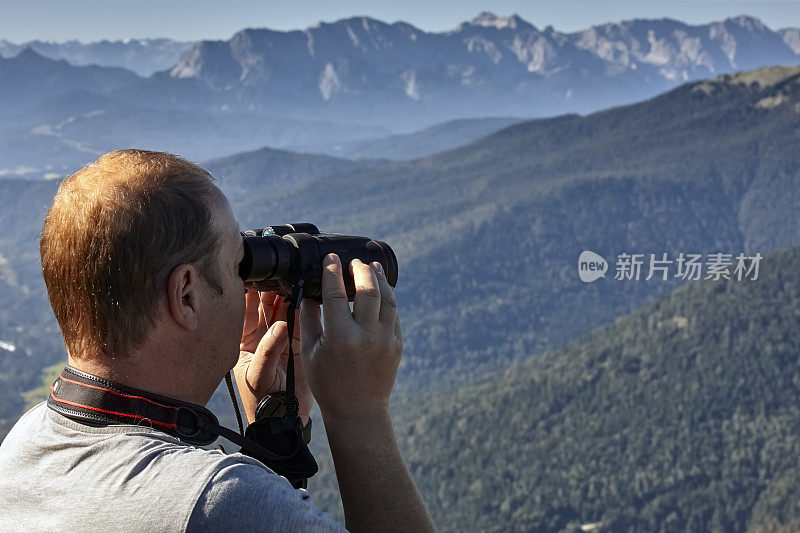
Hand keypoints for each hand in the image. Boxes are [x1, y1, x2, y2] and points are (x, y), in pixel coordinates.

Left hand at [235, 289, 313, 424]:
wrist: (285, 419)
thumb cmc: (263, 402)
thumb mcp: (258, 376)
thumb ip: (267, 351)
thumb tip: (281, 326)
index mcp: (245, 342)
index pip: (245, 312)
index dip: (249, 294)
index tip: (254, 276)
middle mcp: (263, 337)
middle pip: (266, 307)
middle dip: (271, 290)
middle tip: (279, 273)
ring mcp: (282, 339)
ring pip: (285, 310)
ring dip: (289, 296)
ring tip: (294, 280)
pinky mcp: (300, 343)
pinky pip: (302, 321)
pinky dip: (305, 308)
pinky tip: (307, 294)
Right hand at [300, 254, 402, 421]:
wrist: (358, 410)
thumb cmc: (328, 383)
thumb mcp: (311, 352)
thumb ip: (309, 319)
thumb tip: (308, 292)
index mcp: (340, 337)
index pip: (336, 294)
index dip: (332, 272)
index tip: (331, 258)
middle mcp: (366, 336)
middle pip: (368, 290)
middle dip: (360, 270)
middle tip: (354, 261)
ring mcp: (385, 340)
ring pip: (387, 299)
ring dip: (379, 279)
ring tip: (371, 267)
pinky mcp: (397, 344)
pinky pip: (394, 314)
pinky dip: (387, 298)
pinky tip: (381, 289)